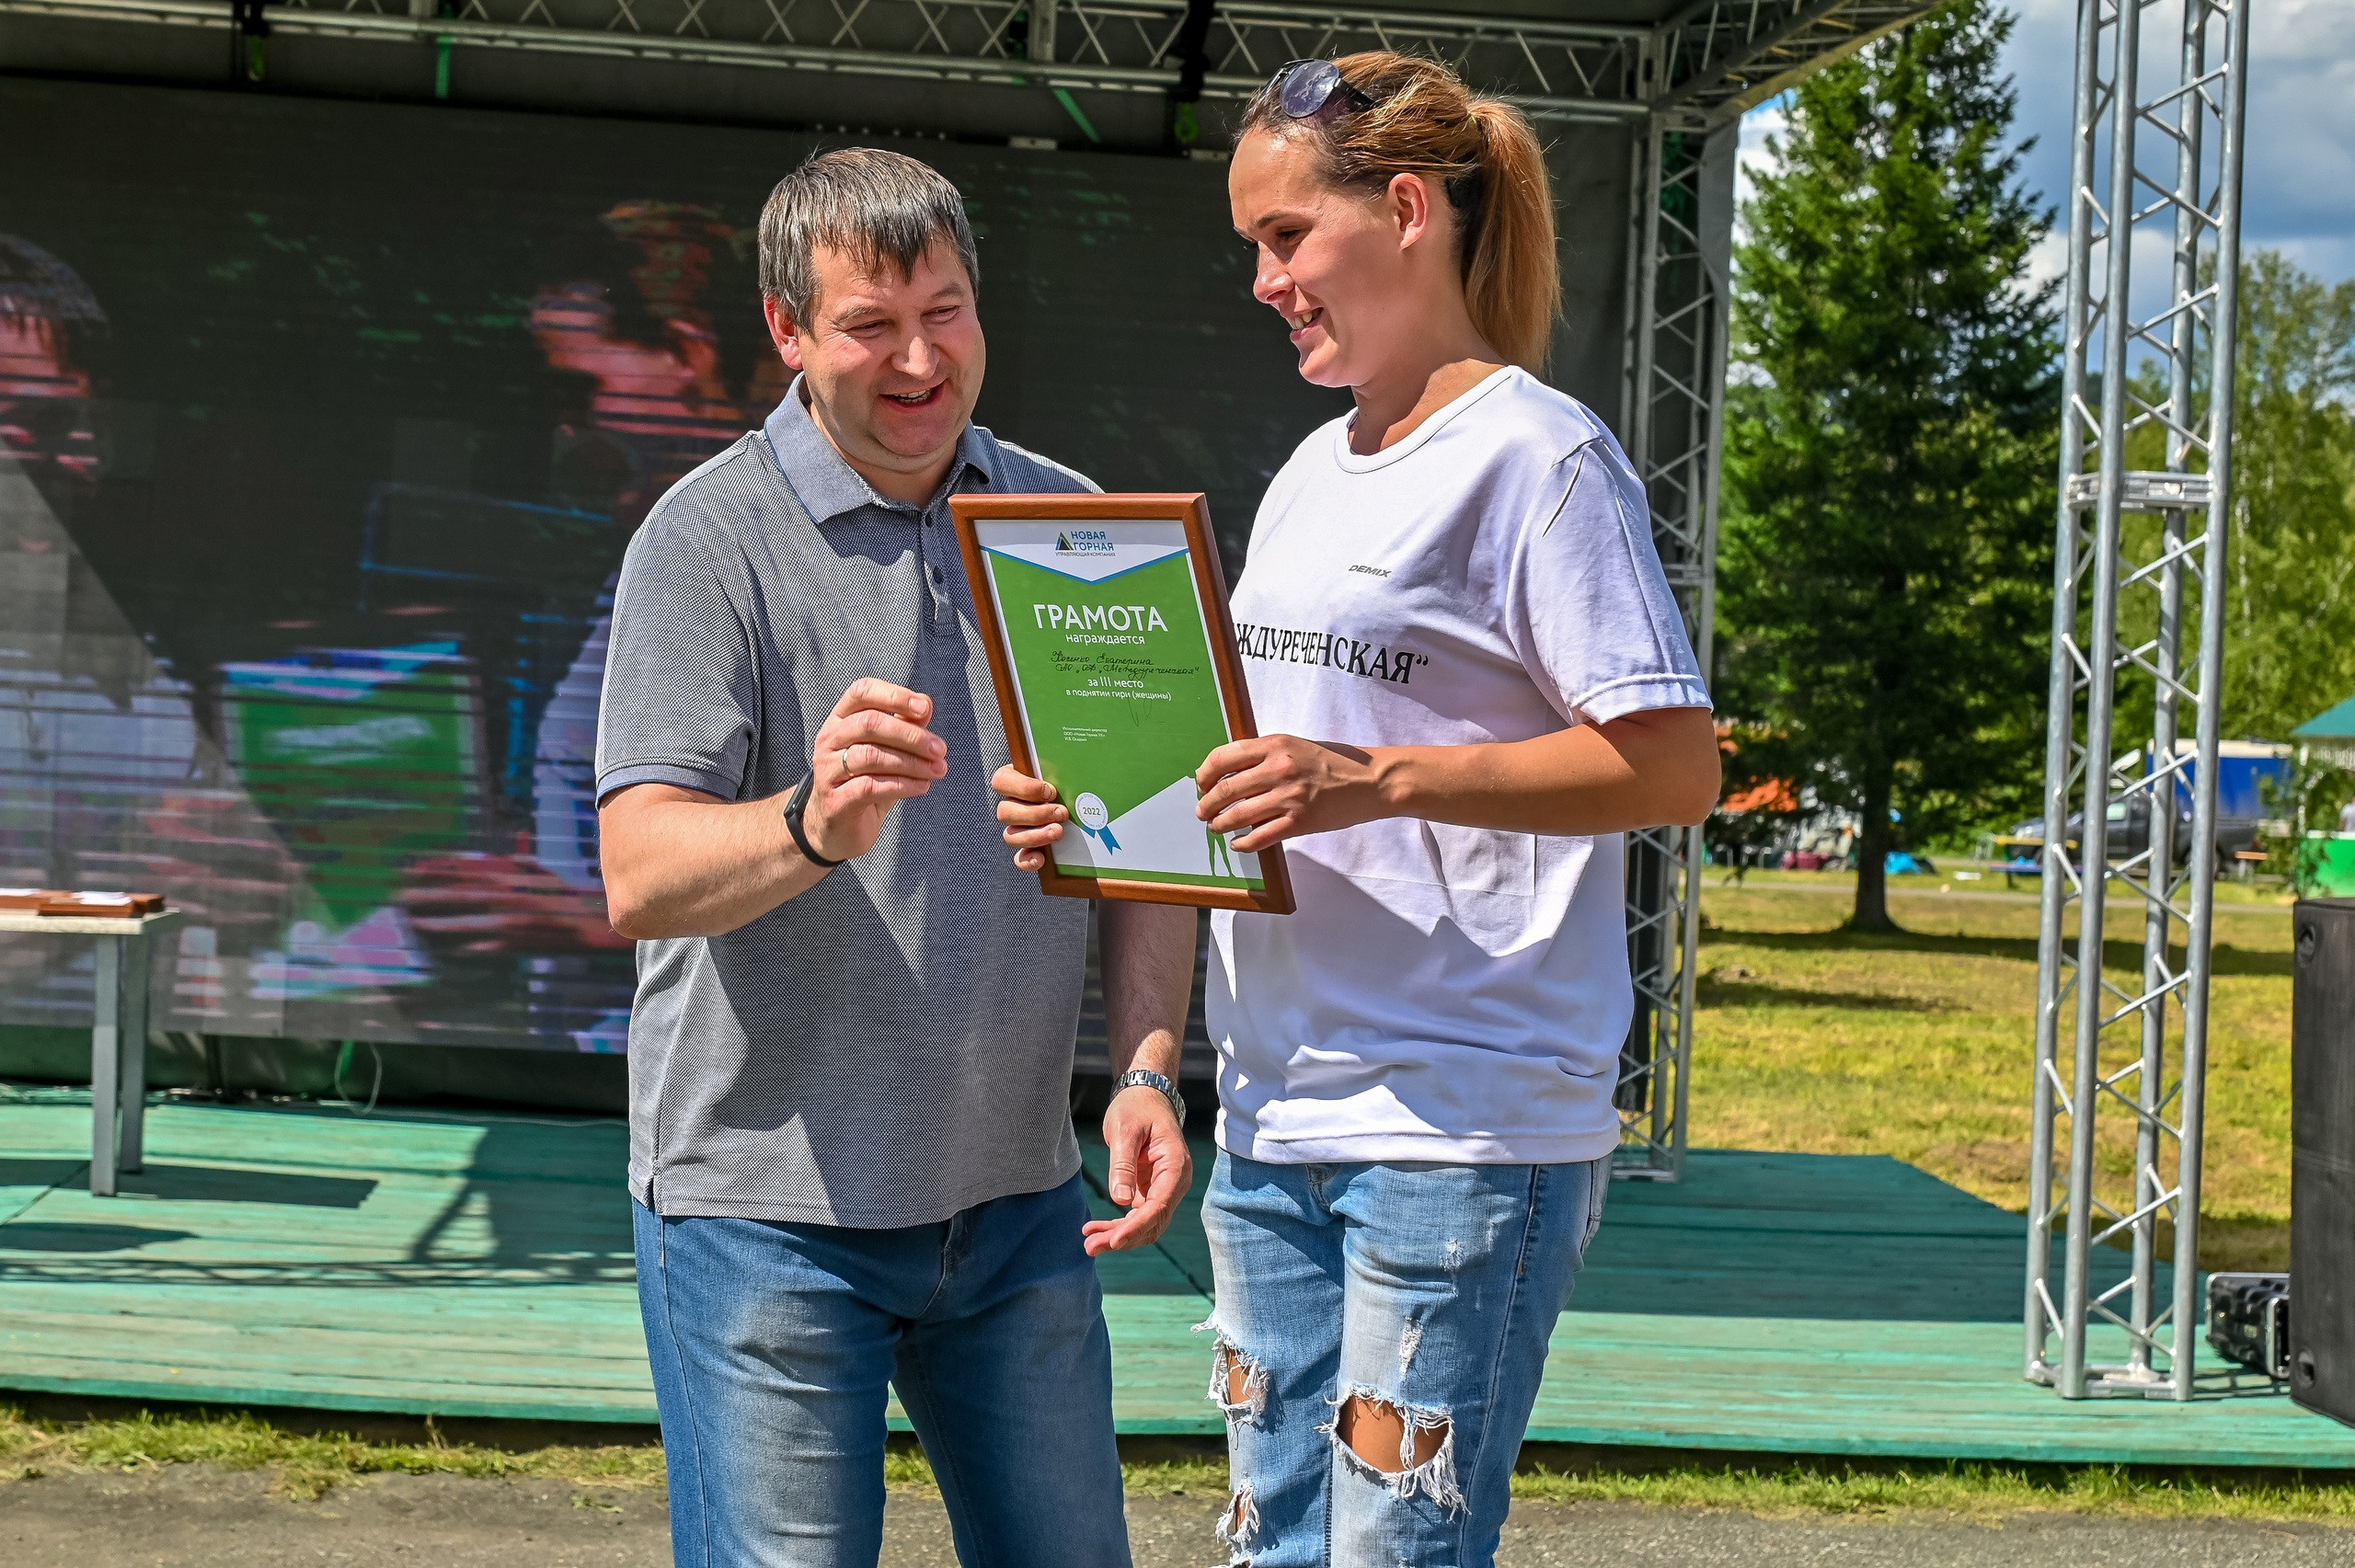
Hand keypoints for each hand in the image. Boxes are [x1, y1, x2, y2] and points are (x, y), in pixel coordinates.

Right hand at [805, 679, 947, 860]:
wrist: (837, 830)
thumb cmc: (865, 783)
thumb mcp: (887, 752)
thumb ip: (903, 727)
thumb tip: (925, 705)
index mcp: (840, 720)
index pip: (862, 692)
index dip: (895, 695)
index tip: (925, 709)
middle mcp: (828, 741)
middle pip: (869, 723)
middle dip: (911, 735)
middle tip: (940, 750)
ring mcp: (827, 771)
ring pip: (871, 756)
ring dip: (912, 762)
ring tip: (937, 770)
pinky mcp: (834, 801)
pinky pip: (869, 787)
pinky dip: (902, 785)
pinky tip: (922, 787)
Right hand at [991, 764, 1065, 872]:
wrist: (1081, 801)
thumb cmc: (1069, 779)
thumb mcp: (1064, 770)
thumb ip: (1062, 769)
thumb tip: (1075, 765)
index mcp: (1013, 779)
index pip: (1001, 781)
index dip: (1024, 788)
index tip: (1050, 792)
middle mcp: (1011, 804)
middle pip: (1005, 812)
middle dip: (1035, 814)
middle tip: (1061, 813)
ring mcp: (1016, 828)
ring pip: (1010, 836)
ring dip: (1035, 836)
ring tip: (1059, 832)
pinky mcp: (1027, 848)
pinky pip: (1019, 858)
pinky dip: (1028, 860)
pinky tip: (1042, 858)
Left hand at [1083, 1085, 1192, 1255]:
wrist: (1143, 1097)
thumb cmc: (1136, 1108)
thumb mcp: (1125, 1130)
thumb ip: (1122, 1165)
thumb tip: (1121, 1201)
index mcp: (1176, 1166)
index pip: (1159, 1206)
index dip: (1136, 1226)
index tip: (1114, 1240)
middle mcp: (1175, 1182)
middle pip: (1154, 1222)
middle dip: (1124, 1238)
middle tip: (1090, 1247)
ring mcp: (1164, 1189)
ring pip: (1146, 1225)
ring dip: (1119, 1237)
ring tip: (1089, 1244)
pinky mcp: (1150, 1192)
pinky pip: (1137, 1217)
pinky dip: (1119, 1226)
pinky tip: (1096, 1230)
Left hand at [1194, 735, 1382, 853]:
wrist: (1371, 780)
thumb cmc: (1334, 762)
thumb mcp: (1296, 745)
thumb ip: (1266, 755)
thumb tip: (1230, 773)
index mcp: (1275, 745)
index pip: (1223, 757)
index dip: (1205, 773)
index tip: (1202, 784)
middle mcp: (1279, 768)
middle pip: (1225, 789)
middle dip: (1207, 804)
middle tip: (1203, 811)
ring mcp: (1289, 796)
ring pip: (1238, 815)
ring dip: (1220, 824)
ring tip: (1216, 827)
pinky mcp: (1300, 822)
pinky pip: (1259, 837)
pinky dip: (1243, 843)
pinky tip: (1238, 844)